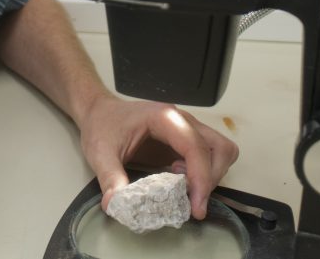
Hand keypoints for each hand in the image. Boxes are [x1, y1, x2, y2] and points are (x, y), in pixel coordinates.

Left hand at [78, 94, 238, 219]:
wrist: (99, 112)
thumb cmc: (102, 125)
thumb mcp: (100, 152)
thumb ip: (110, 178)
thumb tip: (118, 205)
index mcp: (163, 118)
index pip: (195, 146)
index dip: (201, 177)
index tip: (196, 207)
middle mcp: (181, 120)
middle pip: (219, 146)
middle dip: (211, 177)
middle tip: (191, 199)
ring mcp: (185, 128)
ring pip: (220, 150)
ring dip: (210, 175)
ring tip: (184, 186)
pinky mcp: (184, 140)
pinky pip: (208, 156)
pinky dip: (203, 173)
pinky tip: (179, 179)